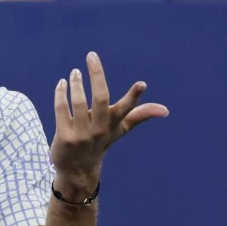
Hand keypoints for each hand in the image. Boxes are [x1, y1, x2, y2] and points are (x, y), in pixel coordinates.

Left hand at [51, 52, 167, 197]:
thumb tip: (165, 110)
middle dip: (96, 75)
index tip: (141, 84)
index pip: (126, 110)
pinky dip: (61, 94)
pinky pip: (62, 110)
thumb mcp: (119, 129)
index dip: (134, 97)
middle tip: (91, 56)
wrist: (77, 169)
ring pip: (78, 102)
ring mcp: (81, 134)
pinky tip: (62, 84)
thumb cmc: (100, 142)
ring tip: (75, 72)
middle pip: (100, 98)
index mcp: (114, 124)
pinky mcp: (64, 137)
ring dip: (76, 84)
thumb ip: (139, 115)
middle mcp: (99, 130)